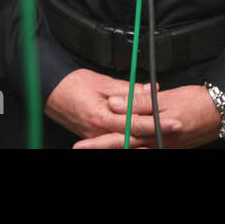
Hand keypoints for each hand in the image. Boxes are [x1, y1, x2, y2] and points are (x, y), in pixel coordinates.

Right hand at [45, 69, 181, 145]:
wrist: (48, 91)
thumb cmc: (71, 84)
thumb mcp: (101, 82)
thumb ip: (127, 89)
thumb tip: (149, 89)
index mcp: (101, 117)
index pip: (135, 123)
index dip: (156, 122)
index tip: (173, 121)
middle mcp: (99, 132)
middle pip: (133, 137)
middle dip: (156, 134)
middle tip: (176, 128)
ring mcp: (95, 137)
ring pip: (125, 142)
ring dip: (146, 139)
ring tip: (164, 136)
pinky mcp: (93, 137)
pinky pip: (116, 141)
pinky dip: (130, 140)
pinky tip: (143, 141)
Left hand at [79, 83, 222, 148]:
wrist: (221, 112)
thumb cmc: (196, 102)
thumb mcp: (167, 99)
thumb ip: (140, 103)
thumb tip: (115, 104)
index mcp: (153, 131)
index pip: (121, 136)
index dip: (99, 141)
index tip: (81, 145)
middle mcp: (156, 143)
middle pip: (124, 146)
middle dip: (101, 148)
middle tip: (80, 148)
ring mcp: (162, 146)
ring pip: (134, 148)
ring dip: (116, 146)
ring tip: (98, 146)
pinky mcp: (168, 145)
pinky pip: (146, 148)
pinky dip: (135, 147)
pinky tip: (127, 145)